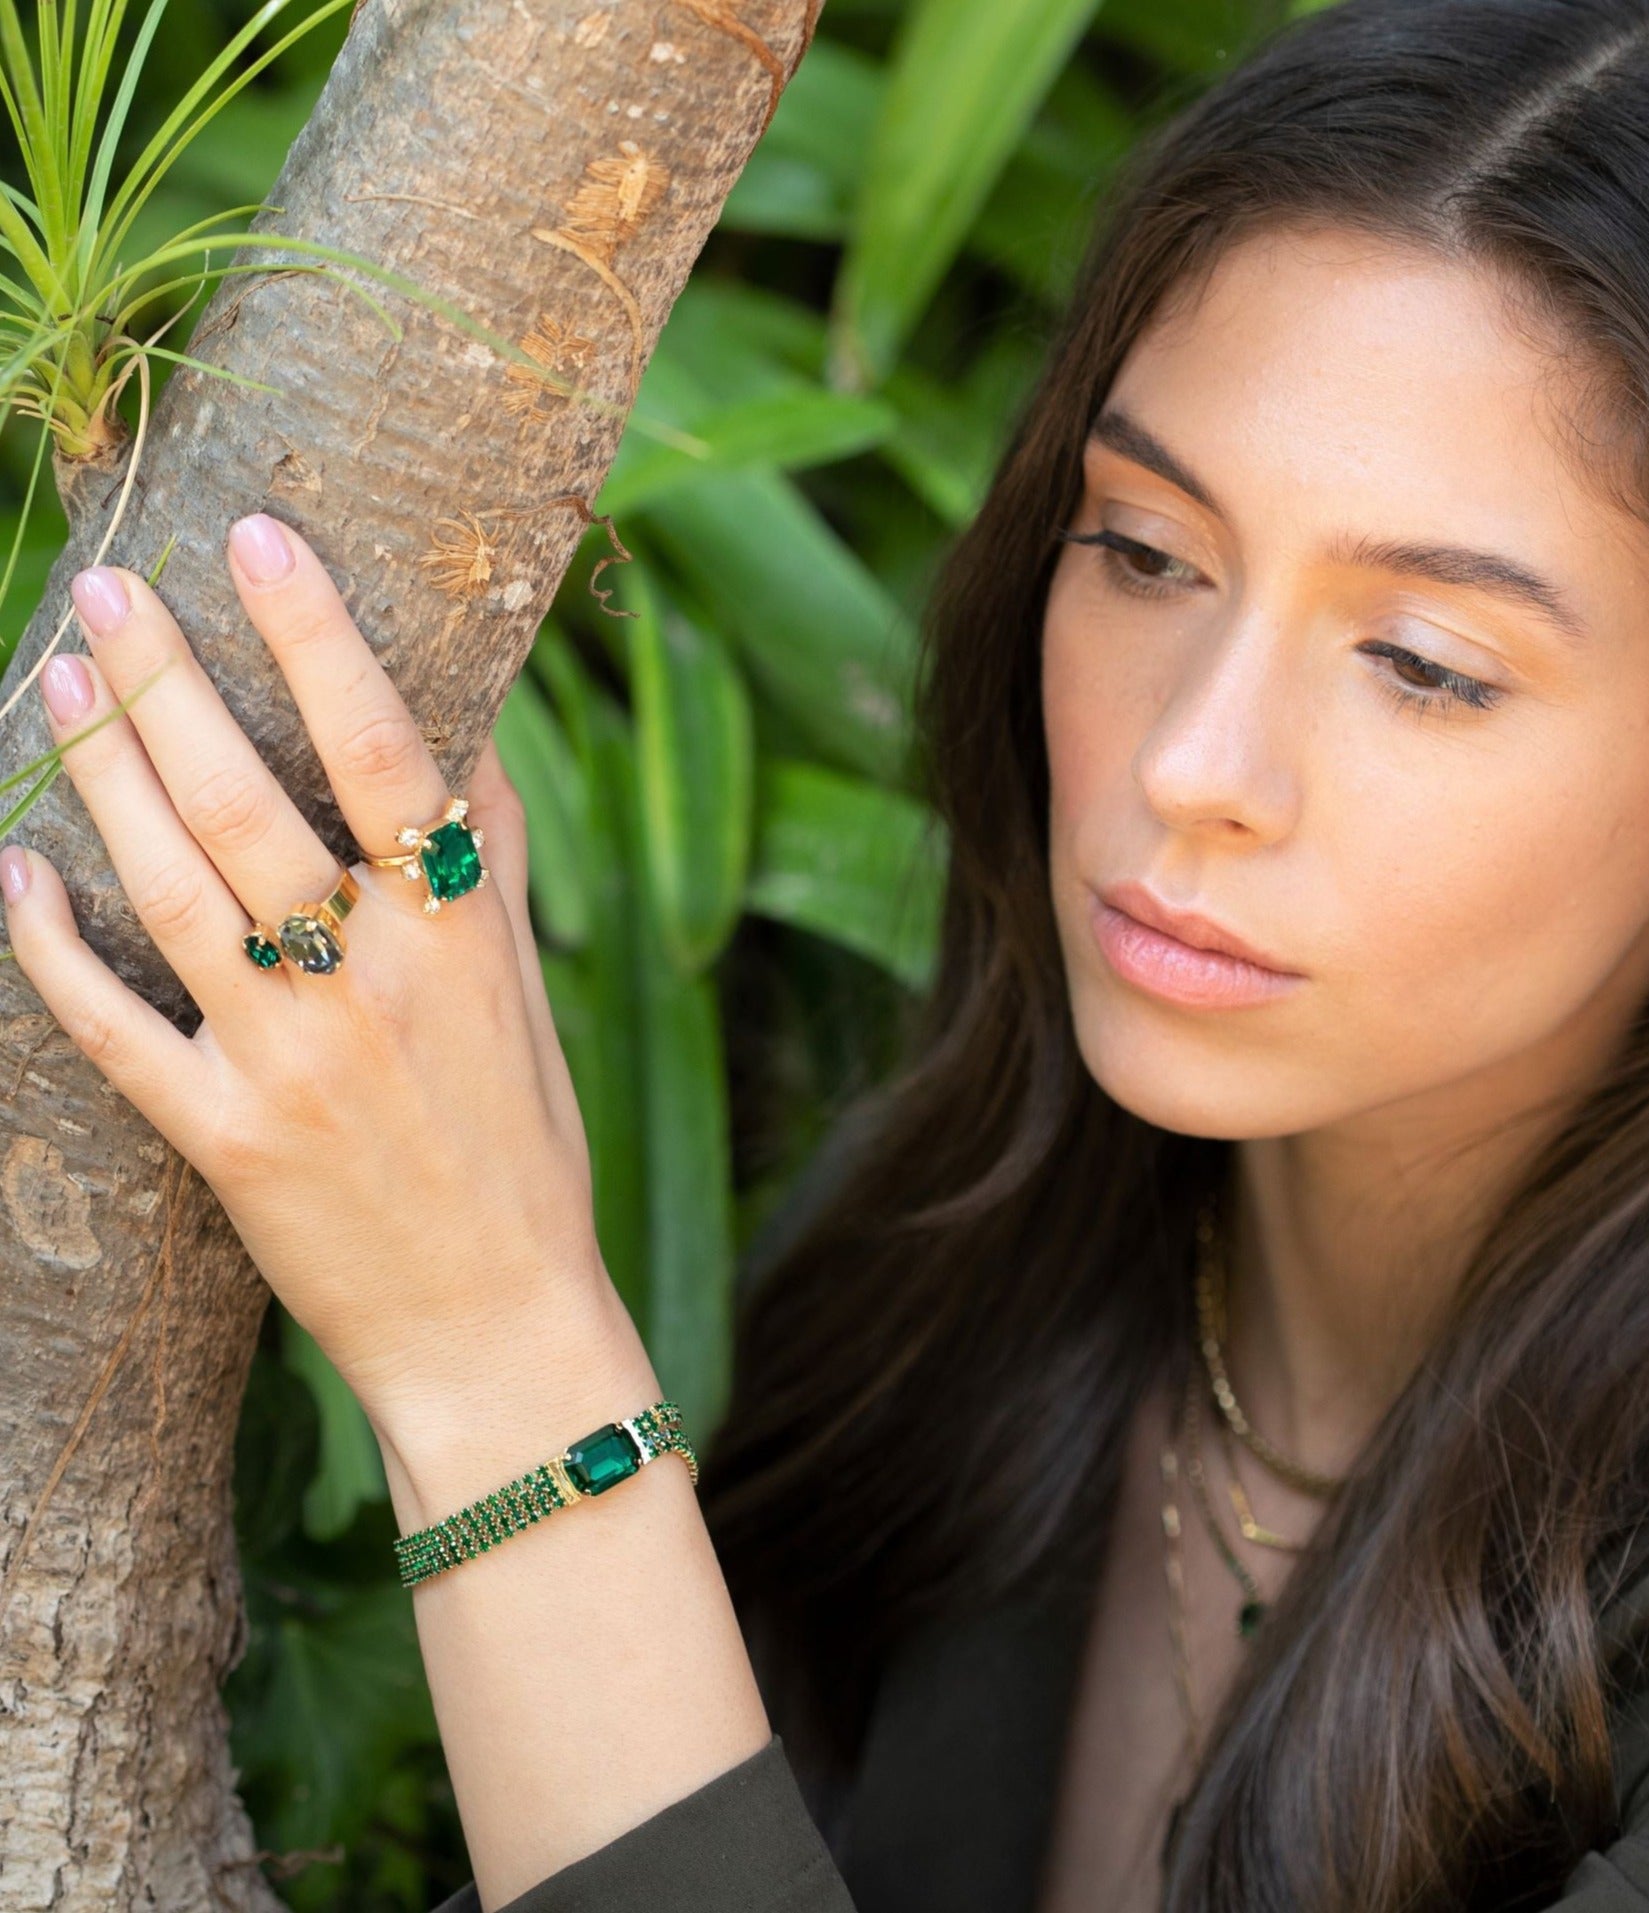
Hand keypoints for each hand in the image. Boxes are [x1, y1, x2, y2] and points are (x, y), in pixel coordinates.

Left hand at [0, 512, 620, 1436]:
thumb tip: (464, 739)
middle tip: (104, 588)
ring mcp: (293, 1062)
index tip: (260, 537)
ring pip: (171, 892)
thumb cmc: (524, 1155)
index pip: (390, 755)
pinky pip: (113, 1028)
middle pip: (251, 804)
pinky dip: (50, 947)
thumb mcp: (528, 1004)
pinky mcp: (224, 1138)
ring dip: (104, 777)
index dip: (319, 638)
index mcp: (465, 941)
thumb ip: (492, 872)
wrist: (496, 1327)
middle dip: (168, 681)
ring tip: (56, 680)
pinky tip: (9, 871)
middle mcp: (375, 987)